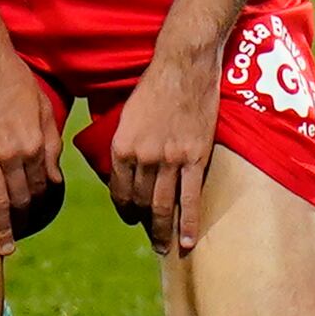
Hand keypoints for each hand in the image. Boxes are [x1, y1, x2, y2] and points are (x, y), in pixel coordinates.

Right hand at [0, 27, 68, 254]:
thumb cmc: (14, 77)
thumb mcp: (43, 107)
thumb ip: (51, 144)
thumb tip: (54, 179)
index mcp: (36, 143)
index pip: (41, 187)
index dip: (40, 206)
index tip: (35, 218)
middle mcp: (14, 153)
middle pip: (20, 199)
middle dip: (21, 224)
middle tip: (17, 243)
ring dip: (1, 229)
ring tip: (3, 248)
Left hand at [103, 31, 224, 255]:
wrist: (183, 66)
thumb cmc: (153, 86)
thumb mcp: (126, 114)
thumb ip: (125, 142)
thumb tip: (124, 165)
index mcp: (121, 147)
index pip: (119, 190)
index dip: (124, 208)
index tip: (130, 218)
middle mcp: (143, 158)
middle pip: (141, 202)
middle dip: (144, 225)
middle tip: (150, 242)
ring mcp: (170, 160)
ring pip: (164, 206)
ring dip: (163, 231)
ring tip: (164, 248)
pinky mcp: (195, 158)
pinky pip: (191, 198)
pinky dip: (188, 223)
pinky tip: (187, 241)